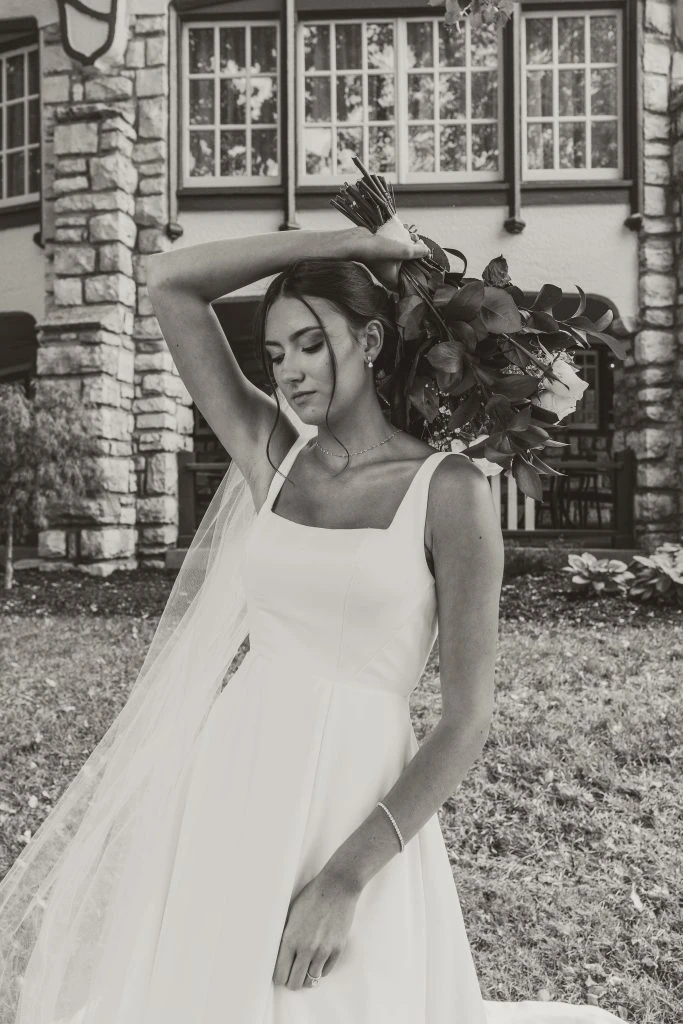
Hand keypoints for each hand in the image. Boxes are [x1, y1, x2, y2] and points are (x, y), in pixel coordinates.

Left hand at [272, 868, 361, 989]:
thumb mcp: (290, 914)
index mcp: (290, 939)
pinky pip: (326, 971)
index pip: (280, 974)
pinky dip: (321, 970)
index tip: (280, 975)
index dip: (278, 977)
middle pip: (295, 983)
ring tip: (305, 970)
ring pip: (312, 981)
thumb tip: (279, 956)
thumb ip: (285, 936)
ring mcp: (323, 950)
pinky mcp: (338, 949)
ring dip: (307, 977)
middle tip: (292, 975)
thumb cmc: (312, 896)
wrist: (337, 886)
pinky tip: (317, 961)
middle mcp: (306, 948)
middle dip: (291, 981)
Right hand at [343, 222, 429, 291]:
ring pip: (404, 254)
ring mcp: (386, 264)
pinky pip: (397, 247)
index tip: (424, 255)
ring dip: (409, 243)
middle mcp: (391, 274)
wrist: (356, 241)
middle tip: (417, 243)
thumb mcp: (403, 251)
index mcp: (394, 281)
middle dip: (416, 252)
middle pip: (410, 264)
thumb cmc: (376, 251)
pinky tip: (404, 231)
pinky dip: (401, 240)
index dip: (421, 266)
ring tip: (411, 235)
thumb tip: (427, 250)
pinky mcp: (383, 253)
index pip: (413, 278)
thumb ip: (418, 252)